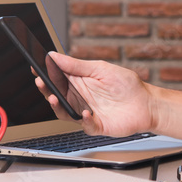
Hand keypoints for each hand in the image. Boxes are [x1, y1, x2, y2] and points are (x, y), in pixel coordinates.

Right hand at [35, 53, 154, 136]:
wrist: (146, 103)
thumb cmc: (126, 85)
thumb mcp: (100, 68)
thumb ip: (76, 65)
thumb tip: (54, 55)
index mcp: (79, 82)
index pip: (56, 78)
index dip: (45, 74)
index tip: (35, 66)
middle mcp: (79, 98)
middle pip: (56, 95)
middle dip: (46, 89)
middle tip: (40, 81)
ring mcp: (86, 113)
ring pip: (64, 112)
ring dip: (57, 106)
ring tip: (55, 97)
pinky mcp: (96, 126)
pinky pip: (84, 125)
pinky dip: (83, 120)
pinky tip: (86, 112)